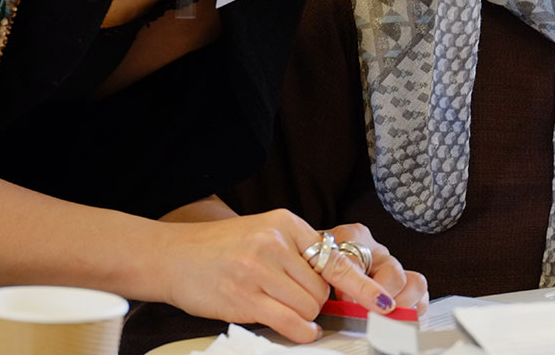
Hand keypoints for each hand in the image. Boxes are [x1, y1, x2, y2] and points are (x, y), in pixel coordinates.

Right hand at [159, 209, 407, 342]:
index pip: (334, 258)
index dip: (362, 285)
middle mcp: (273, 243)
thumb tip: (337, 282)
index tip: (383, 302)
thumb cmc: (220, 249)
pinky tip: (294, 327)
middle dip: (315, 300)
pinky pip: (289, 323)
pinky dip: (299, 331)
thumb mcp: (263, 233)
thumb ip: (298, 251)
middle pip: (323, 288)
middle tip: (291, 296)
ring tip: (278, 304)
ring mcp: (258, 271)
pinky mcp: (243, 299)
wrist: (171, 256)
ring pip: (309, 307)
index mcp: (284, 223)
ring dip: (304, 315)